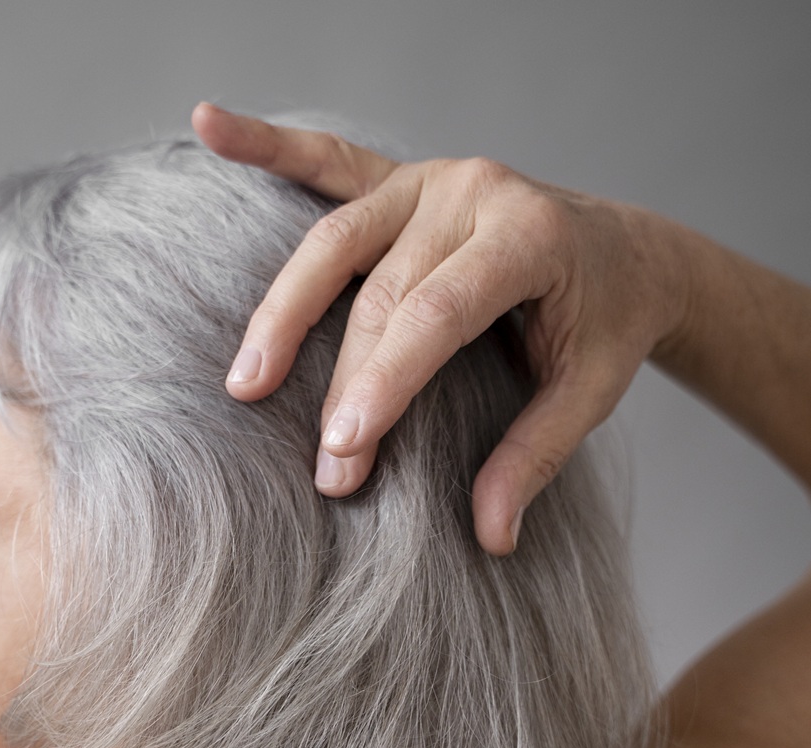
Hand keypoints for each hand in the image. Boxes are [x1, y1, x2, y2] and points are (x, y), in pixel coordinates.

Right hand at [192, 103, 689, 554]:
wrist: (622, 251)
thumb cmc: (605, 320)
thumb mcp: (591, 391)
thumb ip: (537, 456)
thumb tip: (491, 538)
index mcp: (528, 235)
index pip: (438, 313)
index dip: (386, 382)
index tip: (343, 452)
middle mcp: (473, 192)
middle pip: (380, 293)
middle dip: (344, 383)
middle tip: (324, 469)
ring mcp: (429, 177)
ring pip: (335, 241)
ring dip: (283, 311)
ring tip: (246, 381)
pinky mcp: (400, 177)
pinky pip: (325, 159)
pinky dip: (266, 145)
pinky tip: (209, 126)